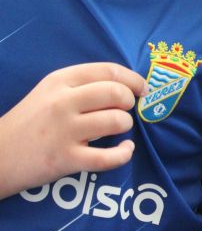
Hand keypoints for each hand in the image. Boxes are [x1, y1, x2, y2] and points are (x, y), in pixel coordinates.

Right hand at [0, 63, 147, 198]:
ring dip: (126, 126)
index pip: (108, 71)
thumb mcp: (49, 92)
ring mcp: (64, 131)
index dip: (133, 79)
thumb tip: (127, 86)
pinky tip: (125, 149)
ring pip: (117, 122)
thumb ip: (82, 86)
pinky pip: (109, 157)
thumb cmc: (30, 122)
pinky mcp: (66, 159)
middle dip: (130, 102)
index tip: (142, 89)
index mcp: (59, 81)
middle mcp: (62, 102)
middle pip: (116, 94)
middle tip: (127, 110)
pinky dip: (125, 154)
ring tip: (119, 130)